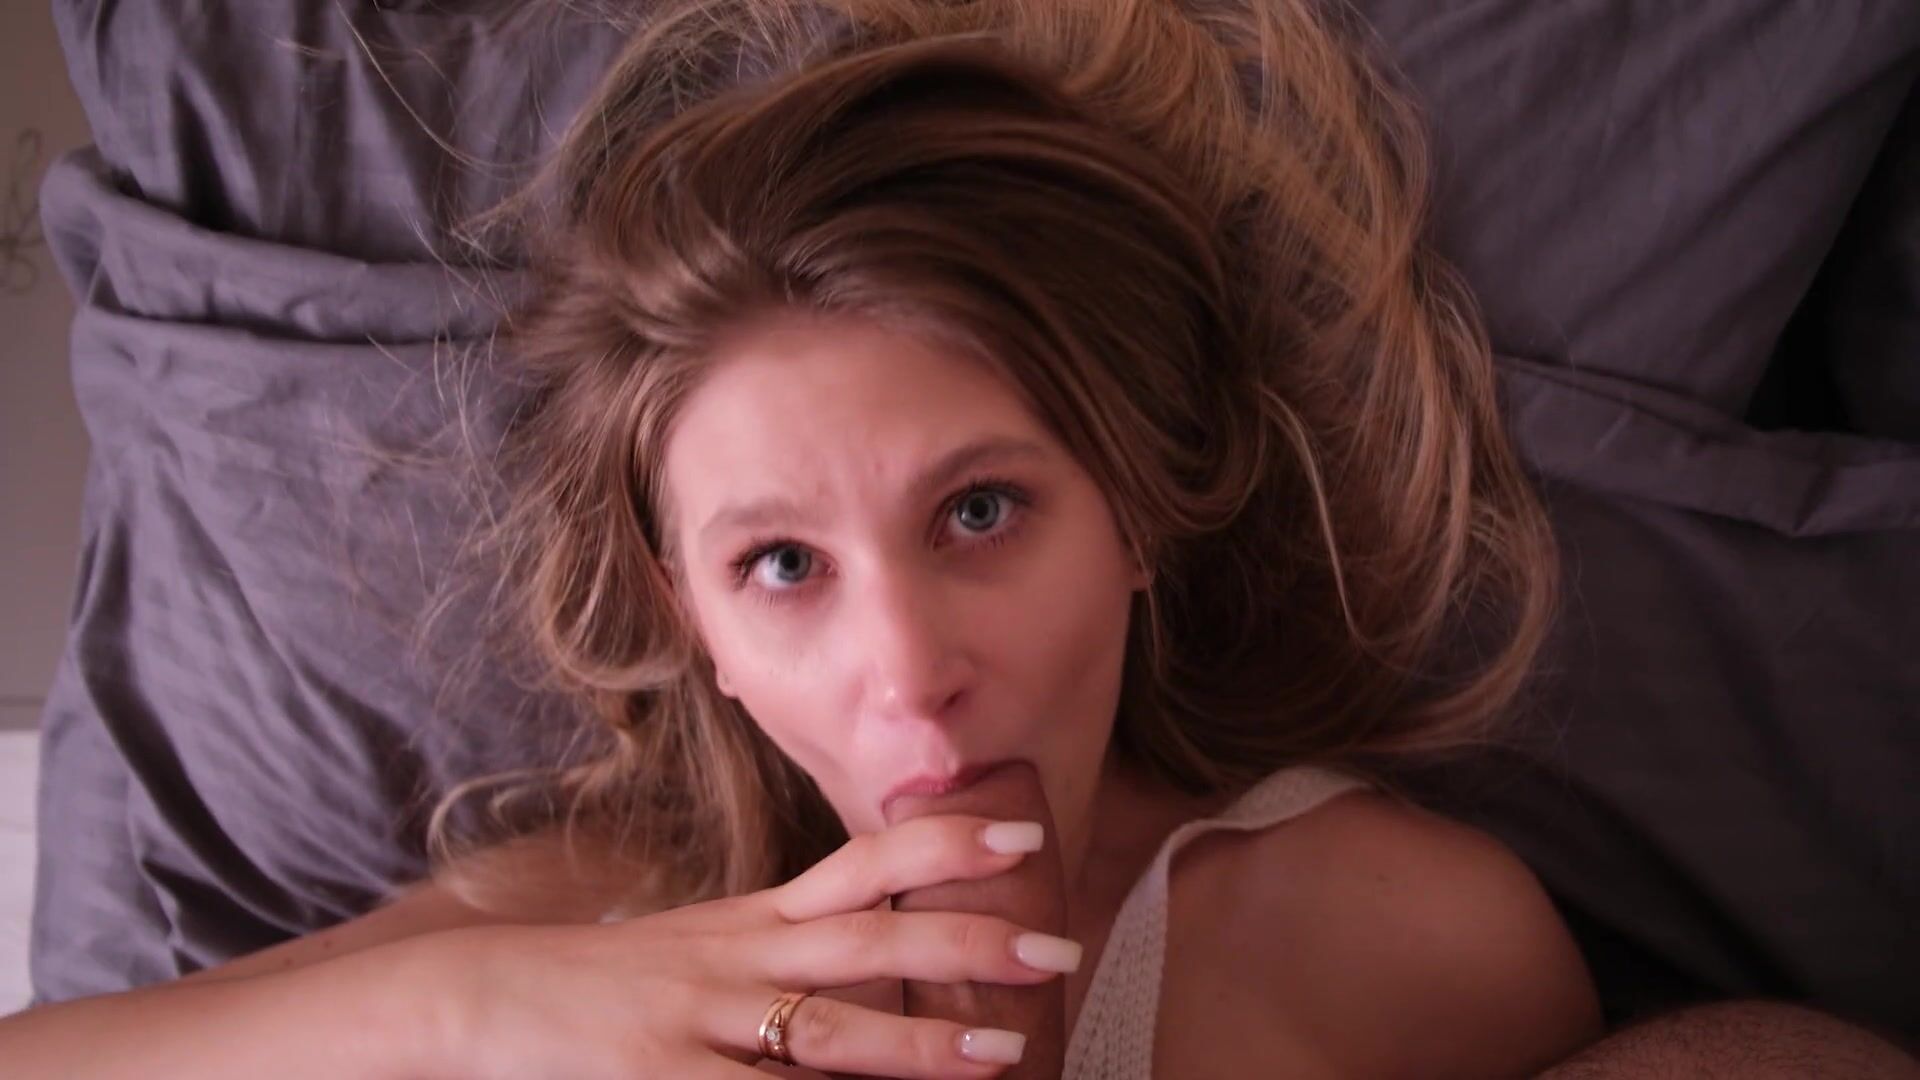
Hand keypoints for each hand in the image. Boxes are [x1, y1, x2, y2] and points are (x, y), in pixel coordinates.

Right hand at [422, 814, 1076, 1079]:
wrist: (482, 1000)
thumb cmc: (610, 983)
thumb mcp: (703, 950)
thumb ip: (785, 948)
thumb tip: (880, 956)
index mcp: (753, 921)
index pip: (860, 866)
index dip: (942, 846)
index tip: (1021, 834)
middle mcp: (736, 959)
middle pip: (866, 941)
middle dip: (966, 942)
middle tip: (1053, 949)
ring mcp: (699, 1024)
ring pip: (827, 1032)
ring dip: (920, 1044)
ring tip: (1001, 1050)